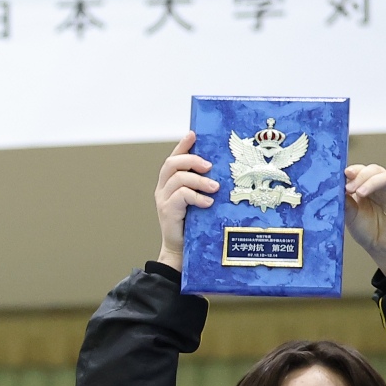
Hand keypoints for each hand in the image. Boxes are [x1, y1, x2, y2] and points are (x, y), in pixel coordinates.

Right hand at [154, 131, 217, 269]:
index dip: (182, 145)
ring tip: (215, 188)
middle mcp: (163, 189)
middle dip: (192, 160)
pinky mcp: (167, 212)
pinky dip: (197, 197)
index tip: (194, 134)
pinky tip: (207, 203)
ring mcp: (163, 200)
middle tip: (209, 166)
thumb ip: (203, 185)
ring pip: (179, 178)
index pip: (173, 158)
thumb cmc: (194, 224)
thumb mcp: (199, 199)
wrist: (181, 251)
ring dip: (199, 181)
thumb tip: (222, 170)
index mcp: (170, 183)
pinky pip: (181, 195)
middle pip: (171, 164)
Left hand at [346, 163, 385, 273]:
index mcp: (362, 188)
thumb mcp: (350, 216)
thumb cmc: (366, 230)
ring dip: (371, 181)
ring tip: (360, 192)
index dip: (352, 172)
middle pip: (371, 171)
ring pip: (383, 176)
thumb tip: (336, 189)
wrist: (381, 247)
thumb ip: (345, 202)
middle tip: (349, 188)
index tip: (343, 175)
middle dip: (359, 177)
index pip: (358, 173)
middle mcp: (376, 187)